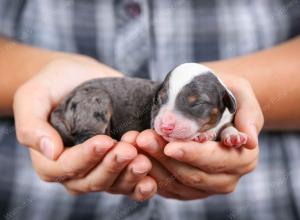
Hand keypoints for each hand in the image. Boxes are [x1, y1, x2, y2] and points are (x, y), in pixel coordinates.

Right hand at [13, 58, 155, 199]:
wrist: (77, 76)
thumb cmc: (52, 85)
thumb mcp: (32, 97)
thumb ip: (32, 125)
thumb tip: (49, 151)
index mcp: (51, 161)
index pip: (66, 168)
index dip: (86, 158)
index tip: (104, 141)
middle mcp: (76, 171)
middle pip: (93, 180)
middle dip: (112, 166)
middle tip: (129, 149)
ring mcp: (100, 168)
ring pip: (114, 184)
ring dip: (130, 174)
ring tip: (144, 158)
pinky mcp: (119, 163)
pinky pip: (130, 183)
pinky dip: (142, 185)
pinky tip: (153, 179)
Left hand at [137, 77, 262, 199]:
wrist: (212, 104)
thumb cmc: (225, 94)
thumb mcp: (240, 92)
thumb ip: (249, 114)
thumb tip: (250, 140)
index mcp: (244, 157)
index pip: (216, 160)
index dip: (193, 155)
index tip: (170, 146)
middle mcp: (228, 177)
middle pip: (194, 175)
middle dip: (166, 159)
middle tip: (143, 140)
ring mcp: (208, 186)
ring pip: (178, 184)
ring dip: (155, 167)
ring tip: (136, 145)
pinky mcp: (189, 189)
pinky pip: (169, 188)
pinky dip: (152, 175)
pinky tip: (137, 158)